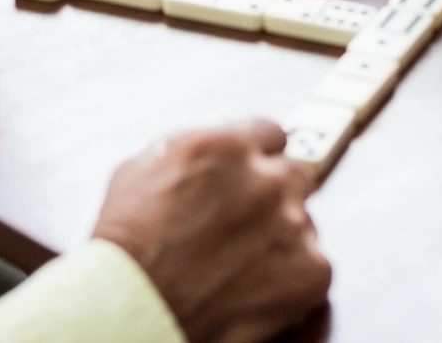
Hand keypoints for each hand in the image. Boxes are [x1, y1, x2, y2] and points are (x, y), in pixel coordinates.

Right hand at [91, 121, 330, 342]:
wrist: (133, 306)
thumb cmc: (127, 248)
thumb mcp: (141, 169)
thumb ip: (191, 151)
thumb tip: (209, 153)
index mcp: (227, 147)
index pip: (271, 134)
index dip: (258, 157)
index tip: (254, 173)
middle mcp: (267, 180)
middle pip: (295, 174)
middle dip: (274, 195)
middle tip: (247, 223)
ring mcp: (292, 225)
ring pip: (304, 223)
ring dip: (282, 238)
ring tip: (240, 266)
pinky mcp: (310, 272)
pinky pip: (315, 266)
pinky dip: (292, 280)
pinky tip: (257, 288)